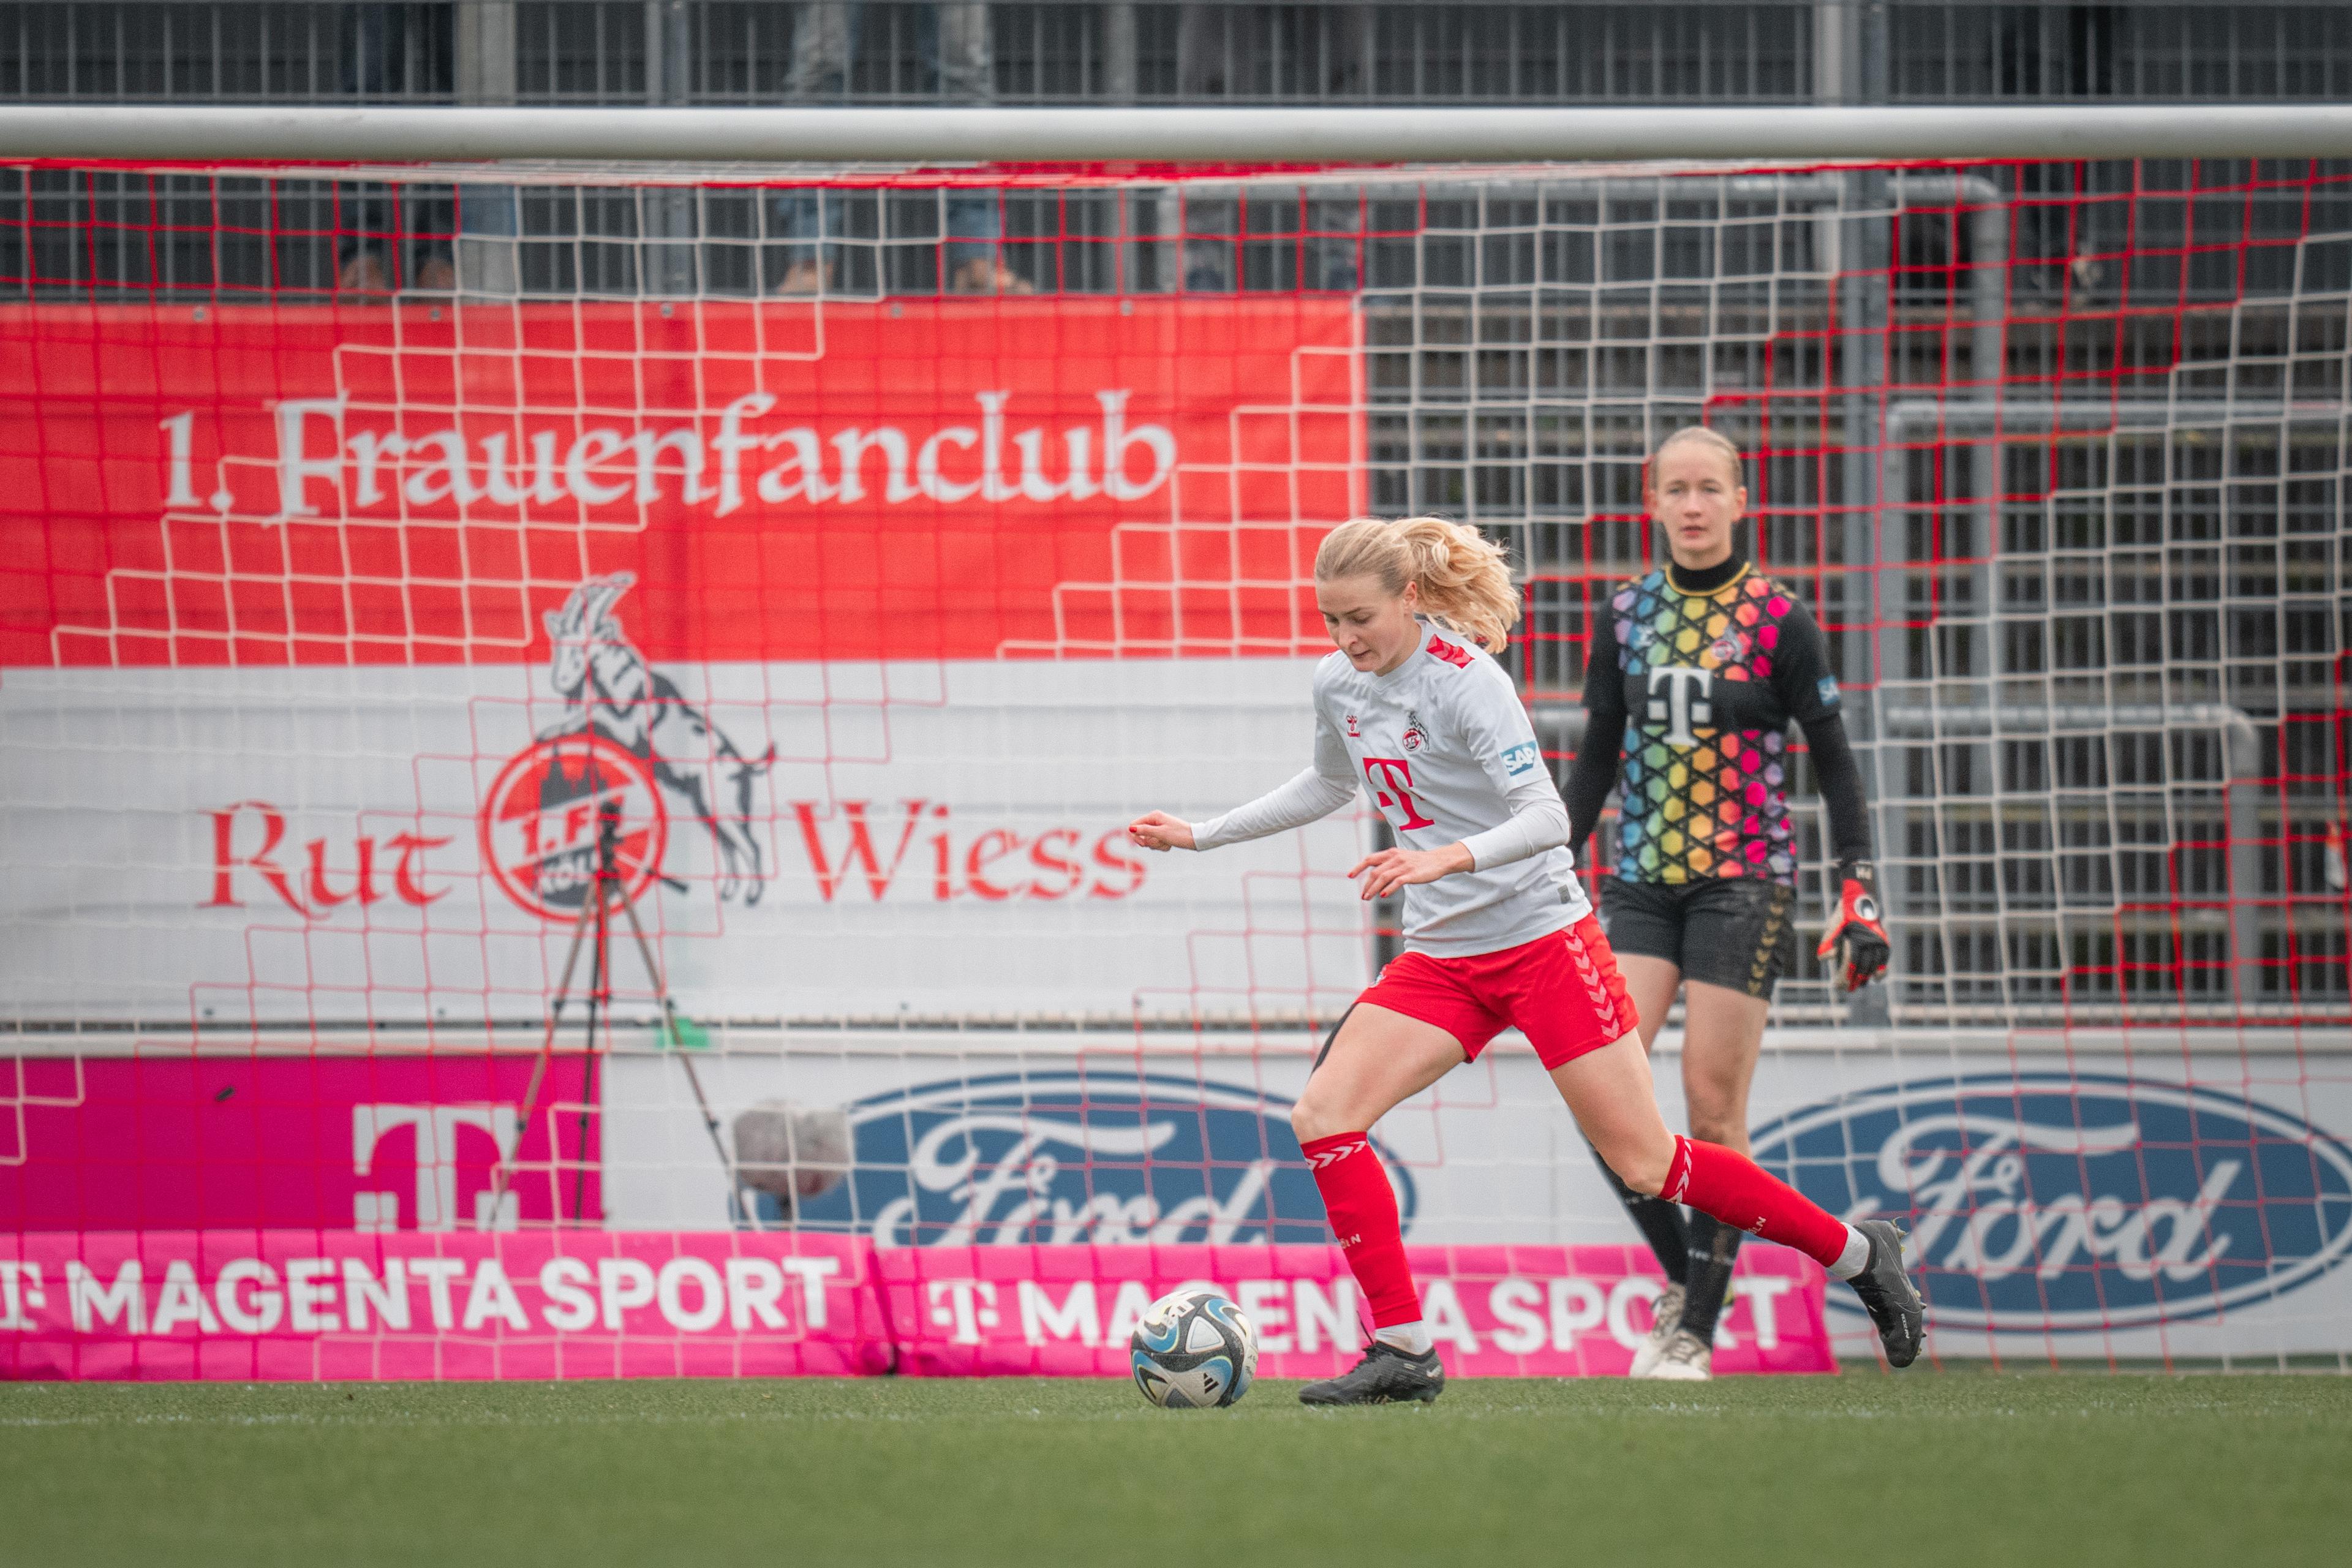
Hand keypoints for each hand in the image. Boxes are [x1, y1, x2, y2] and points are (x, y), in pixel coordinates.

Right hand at [1126, 811, 1195, 851]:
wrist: (1194, 838)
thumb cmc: (1179, 835)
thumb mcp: (1160, 833)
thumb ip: (1145, 830)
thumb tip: (1130, 828)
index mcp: (1153, 816)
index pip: (1134, 825)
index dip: (1136, 836)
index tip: (1144, 844)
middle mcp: (1155, 820)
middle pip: (1141, 834)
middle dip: (1149, 842)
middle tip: (1159, 843)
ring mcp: (1159, 827)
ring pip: (1148, 840)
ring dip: (1156, 845)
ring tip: (1166, 843)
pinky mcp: (1163, 834)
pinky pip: (1155, 842)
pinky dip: (1161, 846)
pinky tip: (1169, 845)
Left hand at [1348, 843, 1472, 900]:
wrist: (1438, 860)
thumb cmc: (1418, 861)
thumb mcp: (1400, 858)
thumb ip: (1387, 863)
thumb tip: (1373, 874)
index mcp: (1391, 853)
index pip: (1370, 859)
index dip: (1358, 867)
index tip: (1350, 876)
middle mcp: (1395, 858)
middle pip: (1375, 872)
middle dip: (1366, 884)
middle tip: (1363, 895)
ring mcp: (1403, 866)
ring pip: (1383, 878)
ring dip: (1373, 889)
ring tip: (1368, 897)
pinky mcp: (1411, 874)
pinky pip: (1396, 882)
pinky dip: (1388, 889)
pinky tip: (1382, 896)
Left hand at [1816, 860, 1891, 991]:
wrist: (1860, 896)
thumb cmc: (1843, 913)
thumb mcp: (1832, 925)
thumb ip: (1828, 942)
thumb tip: (1826, 959)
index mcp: (1856, 939)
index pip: (1850, 964)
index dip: (1844, 976)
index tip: (1837, 986)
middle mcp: (1869, 942)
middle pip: (1861, 967)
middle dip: (1853, 980)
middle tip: (1845, 990)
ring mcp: (1877, 941)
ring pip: (1874, 965)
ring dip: (1866, 978)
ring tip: (1859, 986)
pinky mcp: (1883, 940)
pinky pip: (1884, 958)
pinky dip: (1882, 969)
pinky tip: (1877, 978)